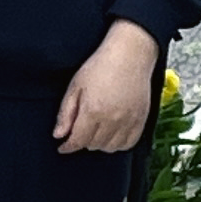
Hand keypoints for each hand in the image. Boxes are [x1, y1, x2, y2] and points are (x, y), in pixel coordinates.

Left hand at [55, 22, 160, 154]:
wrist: (130, 54)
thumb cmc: (101, 66)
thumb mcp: (75, 86)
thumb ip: (65, 113)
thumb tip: (59, 135)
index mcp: (93, 111)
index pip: (78, 141)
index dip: (68, 146)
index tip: (63, 146)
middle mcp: (112, 120)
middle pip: (93, 145)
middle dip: (82, 141)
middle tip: (79, 131)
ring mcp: (129, 121)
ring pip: (110, 147)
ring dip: (100, 143)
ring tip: (96, 132)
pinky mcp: (141, 119)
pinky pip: (129, 143)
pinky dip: (119, 143)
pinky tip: (112, 134)